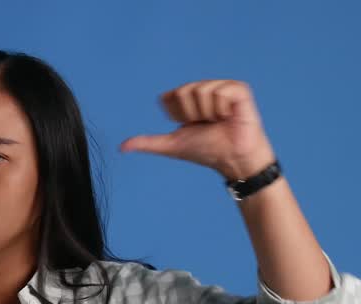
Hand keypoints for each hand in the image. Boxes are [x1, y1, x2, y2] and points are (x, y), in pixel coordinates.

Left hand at [119, 79, 274, 178]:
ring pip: (199, 90)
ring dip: (207, 113)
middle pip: (182, 92)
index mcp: (187, 98)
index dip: (177, 115)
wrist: (232, 159)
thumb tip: (121, 147)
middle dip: (191, 114)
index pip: (169, 97)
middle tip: (206, 124)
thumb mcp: (172, 145)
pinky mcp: (238, 89)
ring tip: (219, 121)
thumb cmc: (206, 151)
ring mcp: (221, 87)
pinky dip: (222, 109)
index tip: (190, 126)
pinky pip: (218, 91)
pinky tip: (230, 116)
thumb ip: (148, 143)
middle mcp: (202, 89)